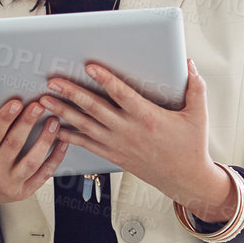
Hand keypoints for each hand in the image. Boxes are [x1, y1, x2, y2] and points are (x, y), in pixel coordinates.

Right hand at [0, 97, 68, 242]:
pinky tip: (62, 142)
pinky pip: (43, 175)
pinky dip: (55, 158)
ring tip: (53, 121)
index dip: (5, 118)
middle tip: (38, 106)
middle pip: (13, 145)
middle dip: (27, 123)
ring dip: (45, 140)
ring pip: (32, 161)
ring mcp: (10, 185)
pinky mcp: (24, 192)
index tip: (17, 102)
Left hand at [40, 59, 236, 220]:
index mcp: (148, 118)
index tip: (90, 66)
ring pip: (85, 125)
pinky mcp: (114, 155)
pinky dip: (70, 136)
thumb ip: (195, 87)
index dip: (105, 79)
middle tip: (53, 81)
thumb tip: (188, 63)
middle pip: (94, 108)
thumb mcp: (198, 114)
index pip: (121, 94)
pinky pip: (87, 144)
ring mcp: (118, 144)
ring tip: (45, 101)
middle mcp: (128, 131)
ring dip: (63, 112)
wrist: (184, 179)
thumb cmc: (191, 146)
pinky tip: (56, 128)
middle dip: (71, 93)